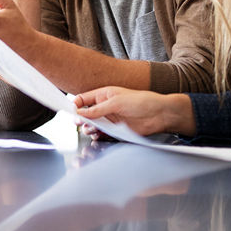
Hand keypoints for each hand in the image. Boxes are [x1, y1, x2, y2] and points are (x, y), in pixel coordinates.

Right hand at [73, 87, 195, 136]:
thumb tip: (80, 112)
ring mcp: (110, 119)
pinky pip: (102, 133)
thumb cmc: (141, 101)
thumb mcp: (116, 102)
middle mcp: (105, 107)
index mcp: (104, 94)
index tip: (71, 112)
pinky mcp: (116, 130)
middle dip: (80, 118)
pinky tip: (97, 135)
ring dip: (88, 128)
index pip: (83, 99)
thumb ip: (97, 109)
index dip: (75, 105)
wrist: (159, 114)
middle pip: (86, 113)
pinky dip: (97, 135)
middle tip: (78, 123)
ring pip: (92, 125)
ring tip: (89, 130)